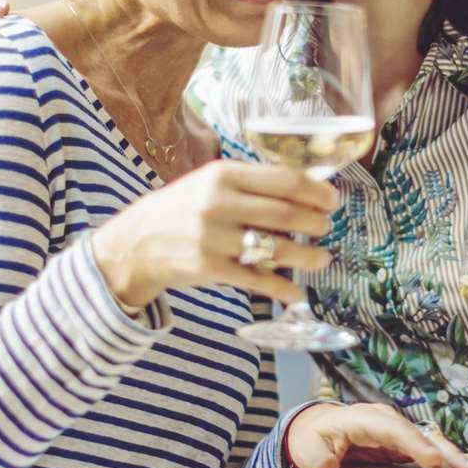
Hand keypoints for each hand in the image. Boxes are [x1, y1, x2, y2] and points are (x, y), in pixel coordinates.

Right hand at [91, 161, 336, 307]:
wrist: (136, 242)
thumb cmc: (182, 208)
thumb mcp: (210, 182)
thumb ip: (251, 184)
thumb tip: (306, 187)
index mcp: (223, 174)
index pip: (284, 180)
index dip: (316, 191)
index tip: (331, 198)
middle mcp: (218, 203)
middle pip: (285, 213)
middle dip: (315, 222)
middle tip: (326, 227)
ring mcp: (214, 238)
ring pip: (276, 248)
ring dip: (307, 256)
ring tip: (321, 259)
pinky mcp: (210, 268)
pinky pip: (256, 280)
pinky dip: (282, 289)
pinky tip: (295, 293)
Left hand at [286, 404, 467, 467]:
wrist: (318, 431)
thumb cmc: (314, 439)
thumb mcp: (309, 450)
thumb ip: (318, 460)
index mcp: (363, 418)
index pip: (393, 430)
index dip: (414, 444)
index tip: (433, 460)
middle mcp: (385, 421)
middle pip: (417, 434)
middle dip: (442, 452)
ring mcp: (396, 431)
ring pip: (427, 441)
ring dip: (450, 456)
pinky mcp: (401, 444)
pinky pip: (425, 450)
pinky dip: (444, 461)